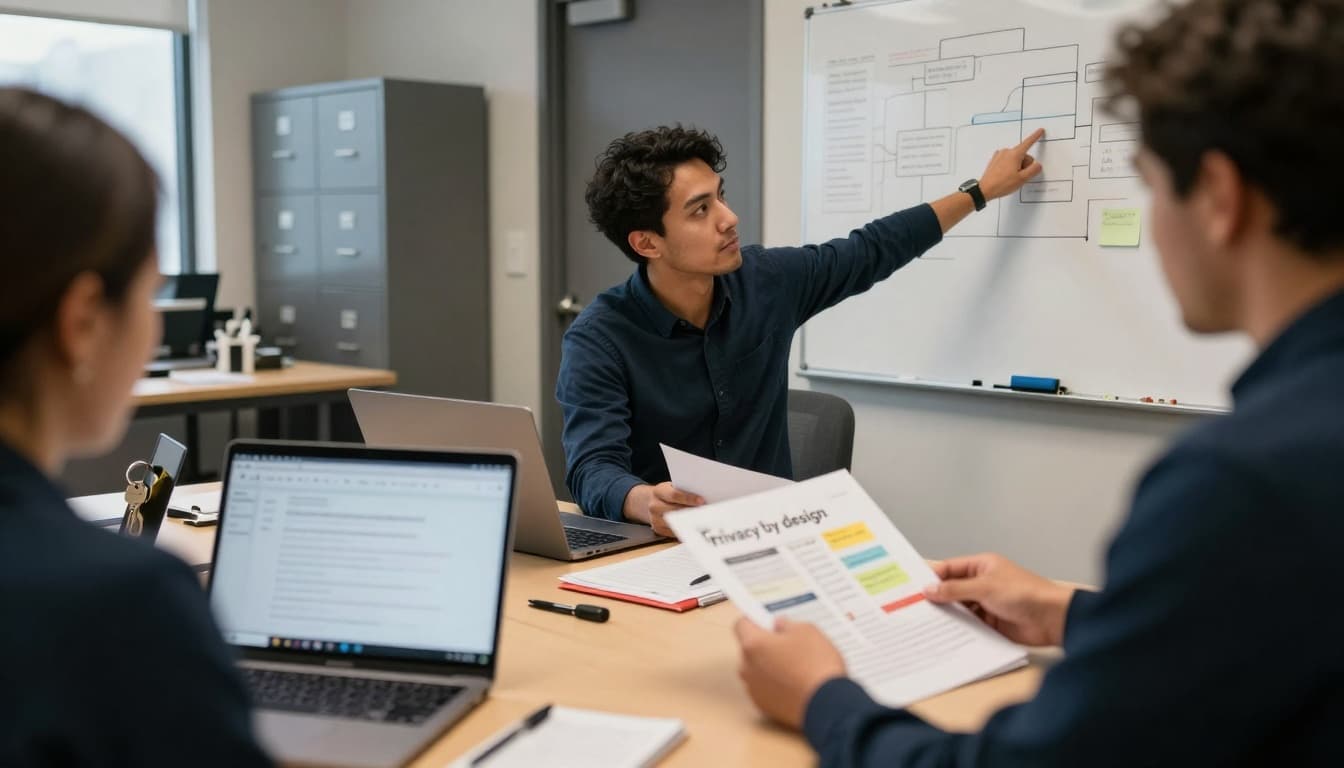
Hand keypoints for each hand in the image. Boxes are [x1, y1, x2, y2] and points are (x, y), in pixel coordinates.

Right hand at [622, 482, 703, 536]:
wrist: (650, 502)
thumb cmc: (667, 493)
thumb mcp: (671, 487)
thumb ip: (683, 490)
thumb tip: (704, 496)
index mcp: (658, 491)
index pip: (674, 495)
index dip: (688, 498)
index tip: (702, 501)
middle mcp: (654, 506)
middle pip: (675, 510)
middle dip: (691, 511)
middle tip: (707, 512)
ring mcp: (655, 519)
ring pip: (675, 523)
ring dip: (690, 522)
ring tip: (703, 520)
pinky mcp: (658, 530)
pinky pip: (674, 532)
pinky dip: (685, 529)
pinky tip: (695, 527)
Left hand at [734, 617, 846, 729]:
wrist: (827, 703)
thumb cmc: (816, 665)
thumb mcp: (807, 631)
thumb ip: (787, 624)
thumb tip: (779, 625)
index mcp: (753, 645)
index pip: (741, 625)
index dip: (755, 620)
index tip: (767, 621)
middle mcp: (747, 668)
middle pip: (749, 649)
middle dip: (765, 644)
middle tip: (788, 644)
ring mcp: (754, 689)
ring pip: (756, 670)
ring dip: (769, 666)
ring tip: (795, 666)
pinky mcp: (764, 707)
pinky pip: (765, 689)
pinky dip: (775, 685)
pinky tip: (795, 684)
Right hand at [923, 553, 1075, 646]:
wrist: (1052, 619)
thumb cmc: (1024, 594)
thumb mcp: (985, 587)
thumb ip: (955, 590)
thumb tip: (929, 590)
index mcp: (982, 566)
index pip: (950, 569)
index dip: (931, 577)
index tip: (912, 587)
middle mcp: (982, 584)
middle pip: (952, 590)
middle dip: (936, 598)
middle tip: (911, 607)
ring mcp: (986, 604)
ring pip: (959, 609)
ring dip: (946, 615)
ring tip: (922, 623)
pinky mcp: (990, 623)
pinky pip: (968, 625)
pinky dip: (957, 629)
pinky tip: (942, 635)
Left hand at [978, 127, 1044, 199]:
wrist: (985, 189)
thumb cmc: (1003, 184)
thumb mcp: (1023, 179)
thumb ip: (1034, 170)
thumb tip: (1038, 165)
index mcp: (1015, 154)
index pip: (1028, 142)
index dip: (1036, 136)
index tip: (1041, 130)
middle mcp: (1007, 151)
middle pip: (1023, 155)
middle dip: (1025, 165)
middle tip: (1019, 176)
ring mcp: (1000, 155)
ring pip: (1015, 158)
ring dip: (1017, 167)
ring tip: (1010, 177)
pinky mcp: (995, 160)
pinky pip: (1008, 160)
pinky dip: (1010, 166)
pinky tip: (1005, 175)